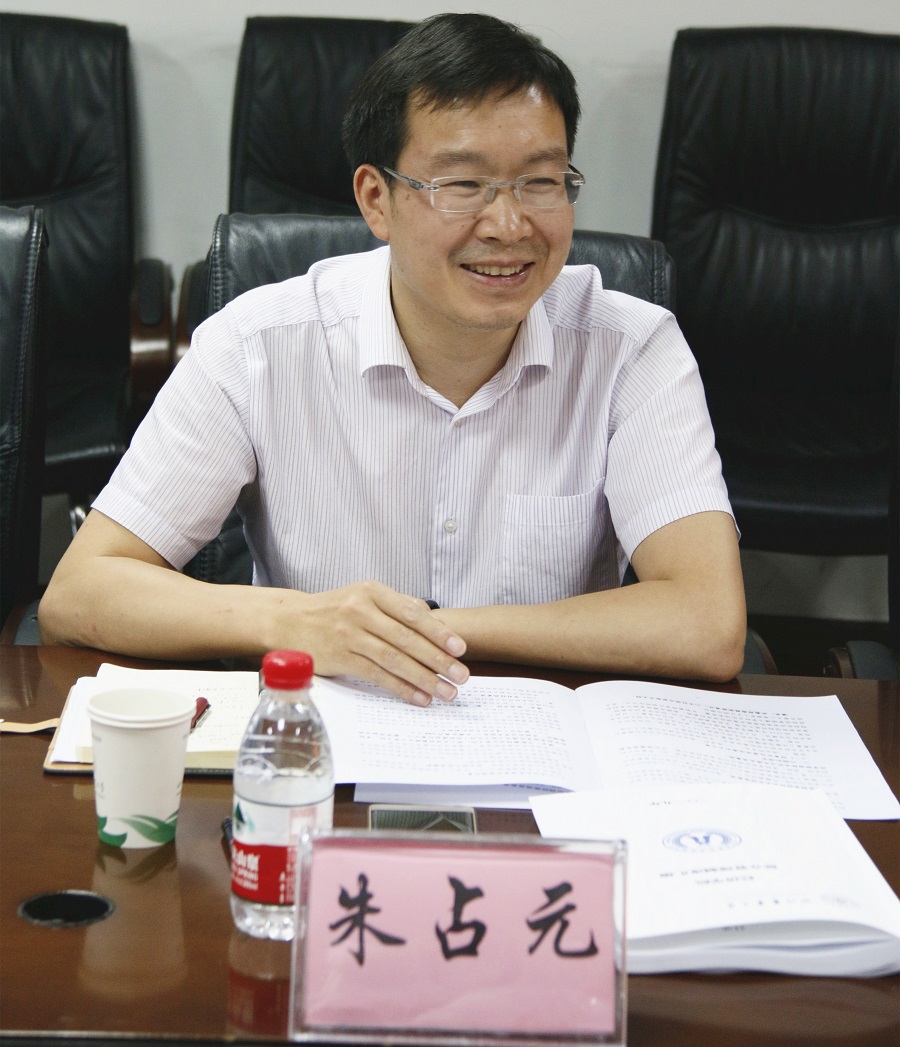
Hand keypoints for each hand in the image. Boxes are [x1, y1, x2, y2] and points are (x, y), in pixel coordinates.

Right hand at [275, 581, 467, 704]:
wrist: (290, 621)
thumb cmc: (334, 609)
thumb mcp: (363, 597)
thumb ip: (396, 608)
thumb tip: (436, 624)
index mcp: (372, 591)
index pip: (412, 613)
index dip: (438, 632)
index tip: (459, 648)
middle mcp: (360, 611)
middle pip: (406, 638)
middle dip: (438, 659)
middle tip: (461, 675)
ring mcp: (349, 635)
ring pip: (394, 659)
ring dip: (424, 678)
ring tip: (446, 692)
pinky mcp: (340, 658)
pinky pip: (376, 675)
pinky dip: (401, 688)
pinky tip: (419, 697)